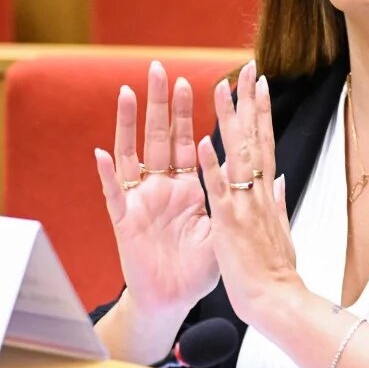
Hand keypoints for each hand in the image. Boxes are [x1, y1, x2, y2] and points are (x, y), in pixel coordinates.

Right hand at [95, 61, 219, 316]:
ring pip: (133, 154)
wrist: (175, 300)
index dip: (191, 111)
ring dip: (129, 124)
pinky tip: (101, 154)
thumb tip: (267, 172)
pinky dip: (107, 175)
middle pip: (159, 135)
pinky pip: (114, 195)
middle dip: (160, 102)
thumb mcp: (223, 227)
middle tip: (158, 67)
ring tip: (129, 92)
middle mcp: (162, 186)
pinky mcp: (125, 222)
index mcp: (188, 186)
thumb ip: (232, 198)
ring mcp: (141, 201)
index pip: (188, 139)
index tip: (196, 79)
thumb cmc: (198, 266)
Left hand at [197, 60, 303, 327]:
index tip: (260, 84)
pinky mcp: (228, 223)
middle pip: (254, 138)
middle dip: (249, 102)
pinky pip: (218, 190)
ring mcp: (244, 204)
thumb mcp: (280, 230)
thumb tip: (280, 181)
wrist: (277, 300)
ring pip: (236, 154)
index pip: (265, 143)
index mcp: (267, 193)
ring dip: (229, 120)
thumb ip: (277, 202)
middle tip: (246, 69)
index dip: (262, 112)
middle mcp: (258, 192)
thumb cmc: (275, 270)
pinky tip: (203, 142)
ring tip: (221, 89)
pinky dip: (211, 166)